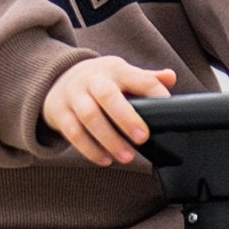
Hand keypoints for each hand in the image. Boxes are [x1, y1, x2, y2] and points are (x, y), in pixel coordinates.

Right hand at [42, 59, 175, 166]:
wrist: (57, 78)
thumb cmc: (99, 81)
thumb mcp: (121, 74)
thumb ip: (146, 79)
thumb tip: (170, 78)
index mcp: (114, 69)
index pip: (138, 77)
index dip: (153, 91)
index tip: (167, 107)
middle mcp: (92, 80)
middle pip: (107, 95)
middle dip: (126, 117)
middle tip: (143, 138)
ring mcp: (73, 96)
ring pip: (89, 116)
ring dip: (109, 139)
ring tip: (126, 157)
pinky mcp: (60, 113)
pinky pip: (73, 133)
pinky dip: (90, 149)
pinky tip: (105, 159)